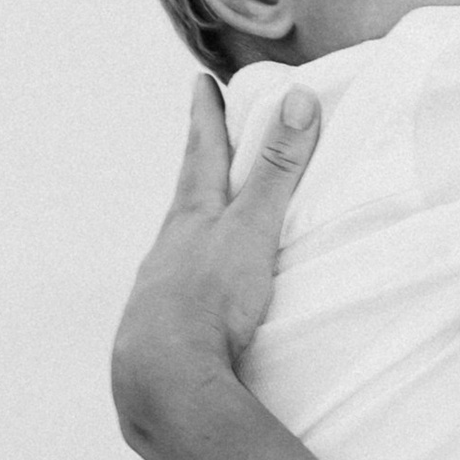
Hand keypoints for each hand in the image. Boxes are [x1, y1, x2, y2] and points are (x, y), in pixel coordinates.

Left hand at [110, 75, 323, 450]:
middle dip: (199, 165)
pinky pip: (184, 291)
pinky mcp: (168, 328)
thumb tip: (297, 100)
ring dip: (195, 227)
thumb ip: (277, 171)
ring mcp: (163, 288)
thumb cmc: (207, 298)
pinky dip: (195, 280)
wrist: (163, 376)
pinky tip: (201, 295)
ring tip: (204, 220)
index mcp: (192, 216)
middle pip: (187, 196)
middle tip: (201, 137)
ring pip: (180, 245)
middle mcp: (170, 247)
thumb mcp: (252, 229)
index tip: (200, 84)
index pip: (201, 152)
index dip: (205, 116)